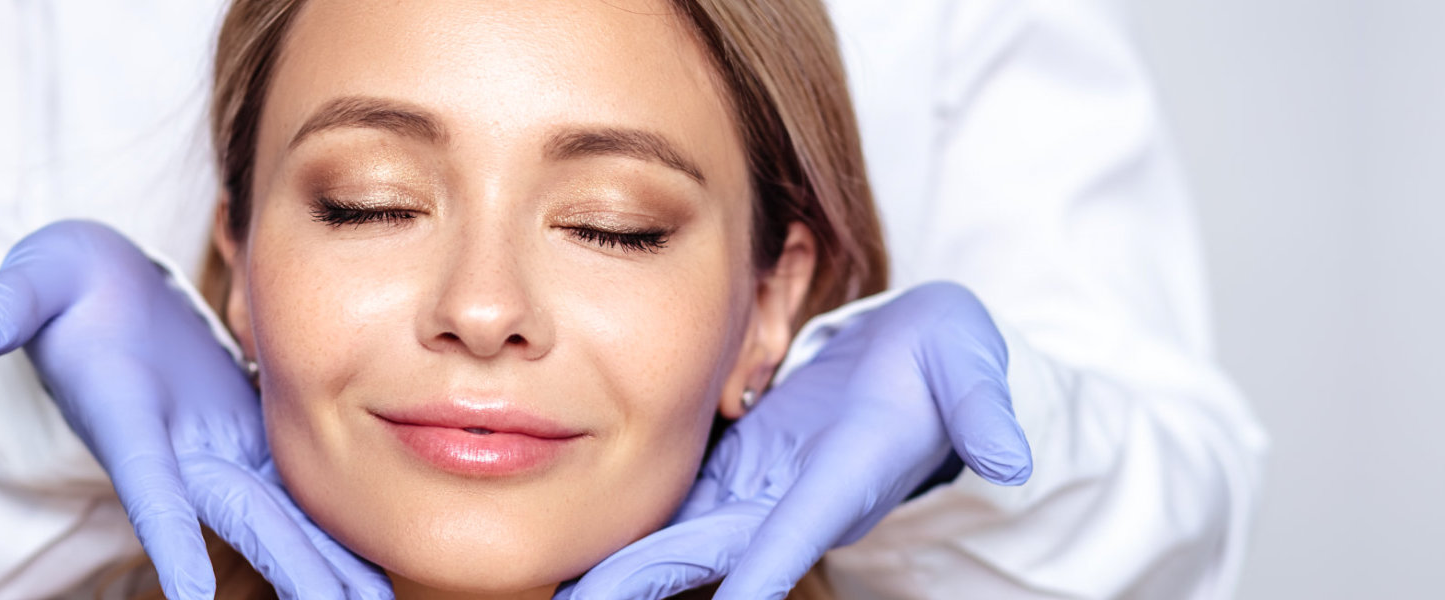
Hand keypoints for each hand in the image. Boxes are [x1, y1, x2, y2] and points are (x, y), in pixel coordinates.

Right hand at [0, 221, 389, 599]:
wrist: (103, 293)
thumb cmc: (66, 285)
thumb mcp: (35, 277)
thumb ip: (5, 304)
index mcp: (125, 418)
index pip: (147, 484)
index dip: (168, 536)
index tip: (190, 594)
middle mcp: (175, 450)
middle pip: (239, 517)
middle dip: (286, 566)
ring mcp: (215, 447)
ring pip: (279, 514)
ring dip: (322, 562)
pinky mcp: (250, 433)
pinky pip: (298, 487)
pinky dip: (332, 526)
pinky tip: (373, 566)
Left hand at [560, 282, 1032, 598]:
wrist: (917, 363)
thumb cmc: (947, 363)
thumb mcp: (971, 368)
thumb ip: (986, 408)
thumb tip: (1013, 455)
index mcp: (845, 475)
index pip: (796, 529)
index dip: (759, 568)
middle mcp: (792, 497)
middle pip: (710, 550)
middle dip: (648, 582)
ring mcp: (758, 487)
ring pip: (678, 535)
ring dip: (624, 568)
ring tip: (558, 591)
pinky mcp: (733, 468)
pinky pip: (672, 506)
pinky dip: (628, 530)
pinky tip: (573, 546)